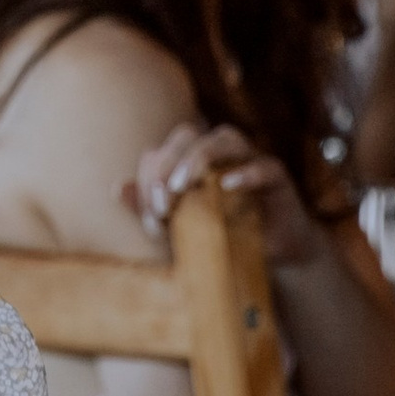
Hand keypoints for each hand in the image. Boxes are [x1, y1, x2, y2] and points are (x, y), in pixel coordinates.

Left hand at [123, 121, 331, 273]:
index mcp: (191, 160)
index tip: (151, 220)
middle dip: (167, 166)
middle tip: (162, 205)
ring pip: (224, 138)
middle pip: (187, 137)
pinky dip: (246, 172)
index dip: (149, 180)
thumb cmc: (221, 237)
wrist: (272, 259)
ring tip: (182, 186)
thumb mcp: (179, 227)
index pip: (161, 152)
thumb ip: (149, 208)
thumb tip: (116, 188)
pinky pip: (263, 165)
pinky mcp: (278, 178)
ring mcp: (249, 159)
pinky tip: (229, 185)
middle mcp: (219, 152)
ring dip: (199, 159)